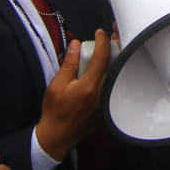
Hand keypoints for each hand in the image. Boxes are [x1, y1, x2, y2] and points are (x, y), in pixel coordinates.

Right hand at [35, 29, 109, 159]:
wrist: (58, 136)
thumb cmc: (54, 111)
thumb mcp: (56, 85)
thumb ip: (68, 63)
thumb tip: (75, 44)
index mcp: (89, 86)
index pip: (102, 57)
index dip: (103, 41)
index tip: (99, 32)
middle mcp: (102, 93)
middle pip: (115, 64)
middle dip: (115, 47)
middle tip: (113, 35)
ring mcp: (106, 101)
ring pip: (116, 75)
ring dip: (115, 59)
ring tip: (112, 47)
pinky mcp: (106, 107)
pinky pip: (113, 85)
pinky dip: (112, 73)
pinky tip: (108, 67)